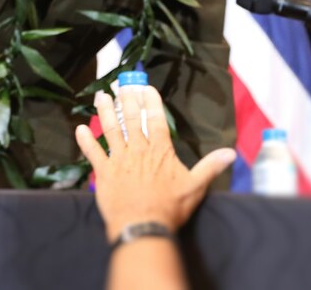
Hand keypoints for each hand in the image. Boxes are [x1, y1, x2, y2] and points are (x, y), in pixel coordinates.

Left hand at [75, 87, 235, 241]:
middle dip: (127, 100)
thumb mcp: (195, 186)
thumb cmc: (170, 207)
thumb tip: (231, 153)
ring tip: (101, 96)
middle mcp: (138, 150)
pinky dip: (86, 141)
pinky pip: (93, 153)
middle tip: (122, 85)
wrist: (142, 225)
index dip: (151, 102)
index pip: (156, 120)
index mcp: (160, 151)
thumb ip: (210, 167)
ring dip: (105, 112)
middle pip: (132, 119)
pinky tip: (79, 129)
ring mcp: (119, 160)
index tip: (146, 88)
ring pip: (111, 130)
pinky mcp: (104, 173)